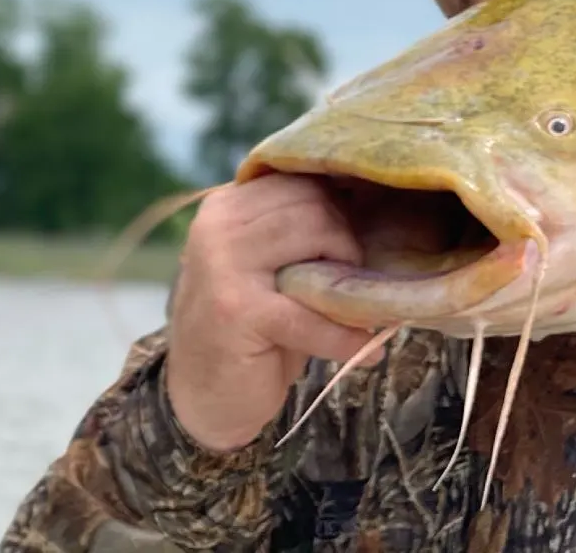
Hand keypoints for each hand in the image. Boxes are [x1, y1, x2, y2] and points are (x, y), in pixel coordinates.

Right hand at [164, 173, 382, 451]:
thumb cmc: (250, 324)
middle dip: (345, 242)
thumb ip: (299, 228)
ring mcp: (222, 265)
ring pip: (317, 238)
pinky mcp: (237, 310)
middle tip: (350, 282)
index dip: (340, 205)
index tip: (360, 234)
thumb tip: (371, 198)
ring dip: (346, 279)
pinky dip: (346, 334)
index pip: (300, 179)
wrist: (204, 396)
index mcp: (225, 205)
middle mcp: (217, 226)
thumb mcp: (268, 264)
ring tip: (350, 307)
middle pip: (314, 205)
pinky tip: (365, 348)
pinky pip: (313, 312)